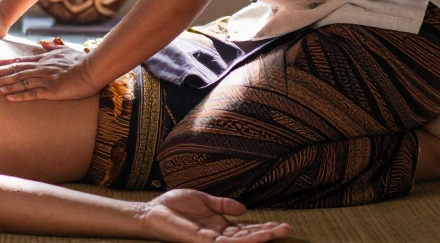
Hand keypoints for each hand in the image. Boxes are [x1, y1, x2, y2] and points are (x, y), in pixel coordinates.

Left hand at [0, 39, 100, 101]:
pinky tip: (7, 97)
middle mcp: (40, 68)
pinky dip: (18, 94)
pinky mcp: (51, 90)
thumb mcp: (65, 50)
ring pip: (19, 81)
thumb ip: (53, 48)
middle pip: (14, 70)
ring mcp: (45, 79)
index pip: (18, 61)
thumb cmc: (81, 61)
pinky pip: (32, 93)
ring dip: (2, 84)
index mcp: (42, 60)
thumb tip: (44, 44)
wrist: (93, 69)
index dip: (2, 64)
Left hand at [138, 190, 290, 242]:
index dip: (262, 227)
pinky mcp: (204, 242)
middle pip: (247, 237)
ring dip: (262, 237)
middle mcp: (218, 235)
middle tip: (288, 228)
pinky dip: (246, 240)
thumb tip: (244, 209)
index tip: (280, 223)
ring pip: (242, 242)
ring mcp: (211, 240)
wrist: (152, 211)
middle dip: (267, 233)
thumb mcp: (204, 200)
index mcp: (218, 226)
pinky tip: (259, 236)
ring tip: (280, 231)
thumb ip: (223, 205)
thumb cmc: (173, 206)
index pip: (245, 229)